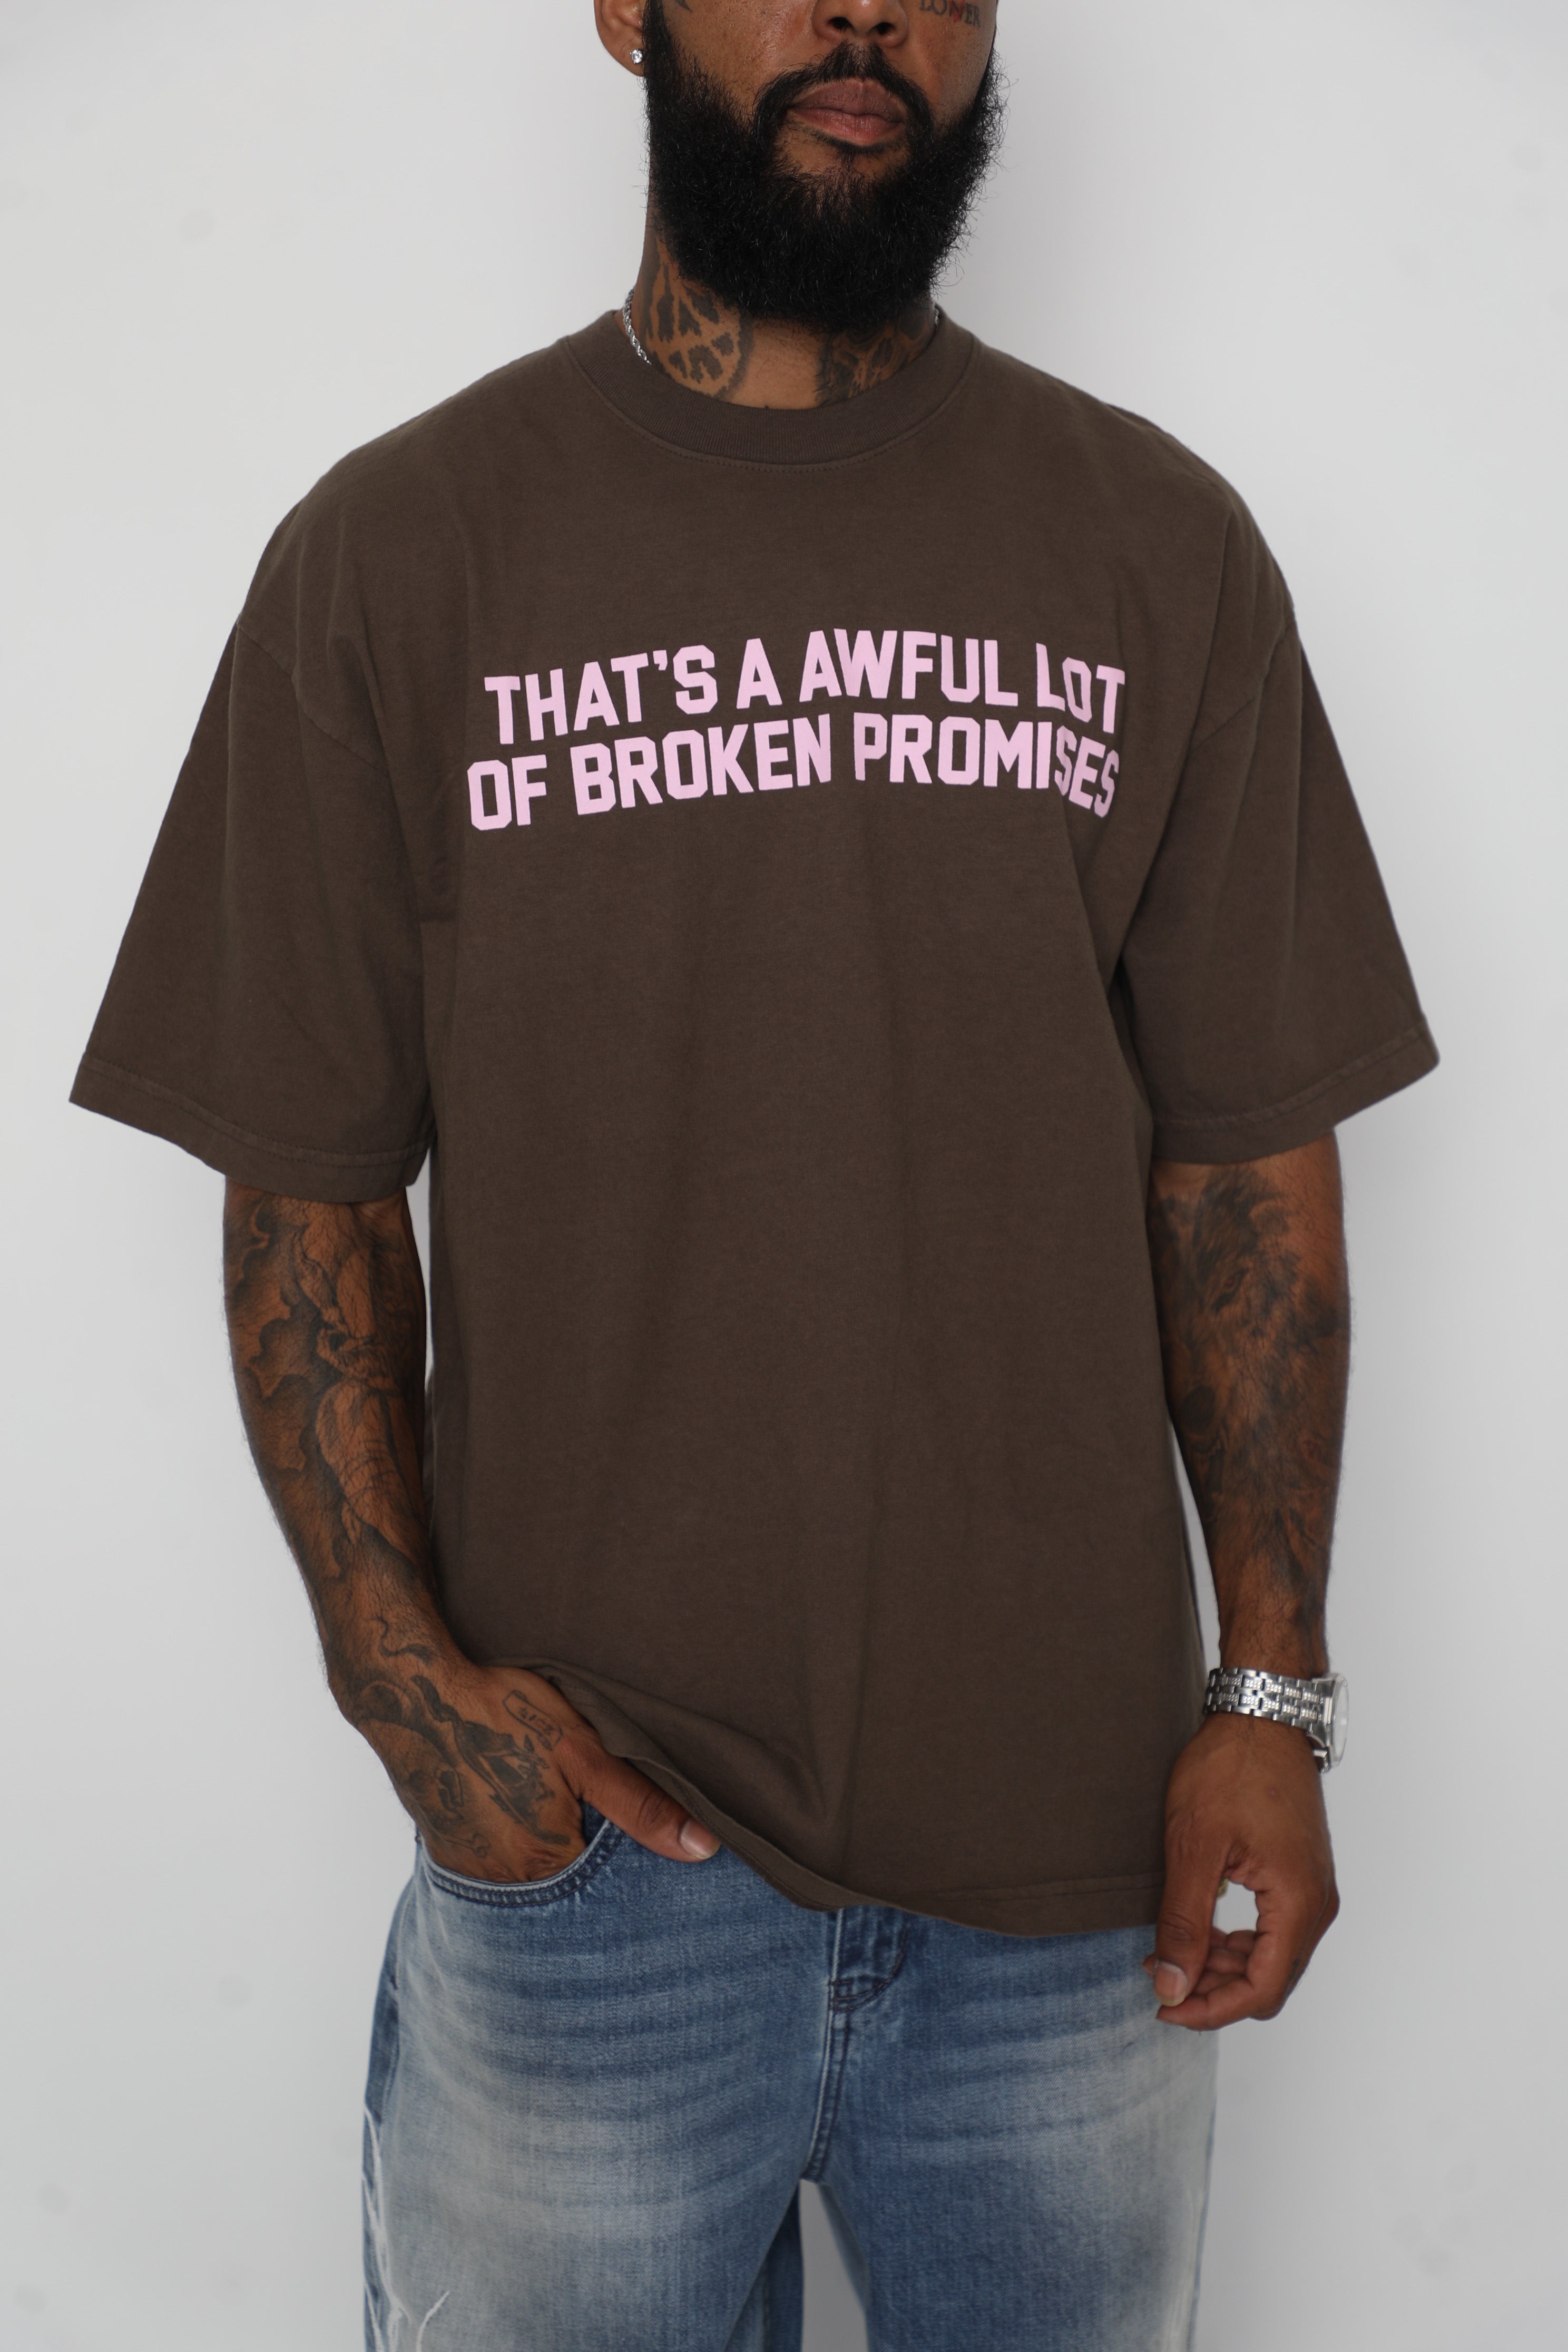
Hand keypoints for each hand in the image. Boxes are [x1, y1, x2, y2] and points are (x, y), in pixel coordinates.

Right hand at [359, 1655, 720, 1884]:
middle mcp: (505, 1883)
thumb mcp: (583, 1750)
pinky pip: (498, 1867)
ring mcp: (471, 1873)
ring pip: (534, 1881)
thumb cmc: (501, 1713)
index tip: (643, 1849)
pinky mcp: (450, 1853)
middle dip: (594, 1868)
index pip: (610, 1893)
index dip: (632, 1868)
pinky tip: (521, 1812)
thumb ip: (642, 1805)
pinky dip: (518, 1848)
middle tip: (599, 1824)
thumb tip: (704, 1848)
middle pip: (570, 1892)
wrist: (413, 1692)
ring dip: (554, 1859)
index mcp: (547, 1863)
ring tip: (557, 1814)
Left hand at [1143, 1710, 1338, 2028]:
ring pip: (1271, 1958)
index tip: (1164, 2006)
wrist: (1261, 1715)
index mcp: (1298, 1904)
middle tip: (1158, 1975)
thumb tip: (1172, 1986)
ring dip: (1222, 1965)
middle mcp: (1316, 1905)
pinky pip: (1273, 1929)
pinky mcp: (1300, 1874)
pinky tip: (1199, 1927)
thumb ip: (1184, 1923)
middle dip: (1212, 1990)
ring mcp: (1311, 1889)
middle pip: (1269, 1980)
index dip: (1211, 2010)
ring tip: (1170, 1951)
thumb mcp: (1194, 1847)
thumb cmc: (1232, 1768)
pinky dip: (1236, 1940)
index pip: (1261, 1990)